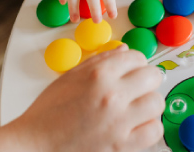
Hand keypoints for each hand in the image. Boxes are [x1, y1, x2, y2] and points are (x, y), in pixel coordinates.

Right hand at [11, 46, 164, 151]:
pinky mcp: (123, 146)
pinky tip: (136, 125)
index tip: (131, 70)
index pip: (136, 57)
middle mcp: (112, 95)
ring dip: (149, 103)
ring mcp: (120, 122)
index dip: (135, 63)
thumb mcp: (71, 76)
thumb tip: (124, 51)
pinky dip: (148, 127)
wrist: (36, 145)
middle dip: (147, 80)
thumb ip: (101, 61)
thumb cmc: (48, 112)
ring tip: (136, 107)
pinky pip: (154, 130)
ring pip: (157, 103)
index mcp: (99, 74)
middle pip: (153, 77)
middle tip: (137, 87)